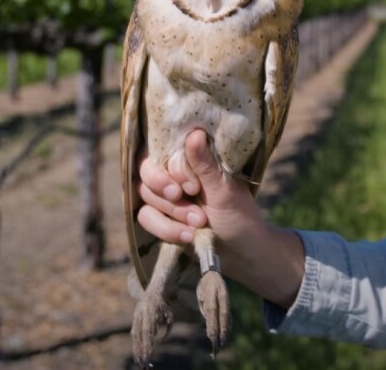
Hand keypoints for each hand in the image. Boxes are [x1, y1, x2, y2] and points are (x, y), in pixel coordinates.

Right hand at [137, 130, 304, 306]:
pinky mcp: (160, 218)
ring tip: (200, 222)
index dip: (171, 169)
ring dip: (173, 212)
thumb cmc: (239, 215)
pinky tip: (187, 236)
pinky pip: (145, 217)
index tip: (192, 186)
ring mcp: (165, 196)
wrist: (241, 252)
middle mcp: (175, 173)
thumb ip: (205, 165)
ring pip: (146, 195)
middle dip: (163, 188)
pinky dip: (166, 228)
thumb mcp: (224, 190)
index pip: (163, 150)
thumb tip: (195, 132)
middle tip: (182, 197)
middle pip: (146, 171)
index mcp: (192, 159)